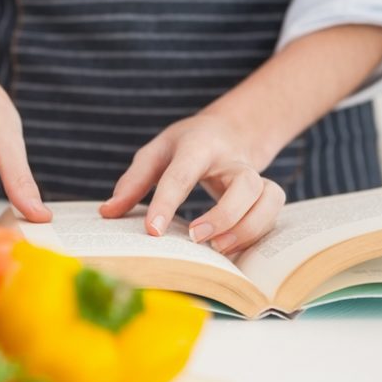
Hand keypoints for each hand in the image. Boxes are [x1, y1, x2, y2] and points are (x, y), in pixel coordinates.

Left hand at [99, 113, 285, 253]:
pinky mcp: (267, 193)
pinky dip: (257, 234)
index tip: (152, 232)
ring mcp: (255, 175)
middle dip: (223, 216)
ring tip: (218, 250)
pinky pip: (273, 214)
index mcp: (199, 146)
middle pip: (244, 185)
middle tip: (196, 239)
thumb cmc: (186, 145)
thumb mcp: (156, 152)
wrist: (230, 131)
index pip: (182, 174)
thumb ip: (133, 182)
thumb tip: (108, 213)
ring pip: (269, 198)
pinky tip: (232, 249)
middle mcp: (233, 160)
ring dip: (247, 228)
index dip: (166, 204)